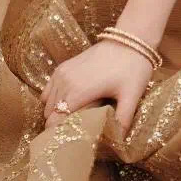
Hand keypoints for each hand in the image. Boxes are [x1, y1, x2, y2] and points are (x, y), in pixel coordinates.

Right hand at [39, 38, 154, 137]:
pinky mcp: (63, 67)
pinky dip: (54, 100)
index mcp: (77, 91)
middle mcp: (64, 82)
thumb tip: (118, 143)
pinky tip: (70, 103)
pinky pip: (49, 90)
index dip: (59, 135)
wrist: (131, 38)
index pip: (54, 122)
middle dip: (59, 125)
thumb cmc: (133, 67)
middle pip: (50, 115)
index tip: (71, 142)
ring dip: (57, 113)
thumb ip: (123, 120)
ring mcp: (62, 73)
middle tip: (77, 132)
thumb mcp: (132, 95)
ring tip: (75, 119)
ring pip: (48, 104)